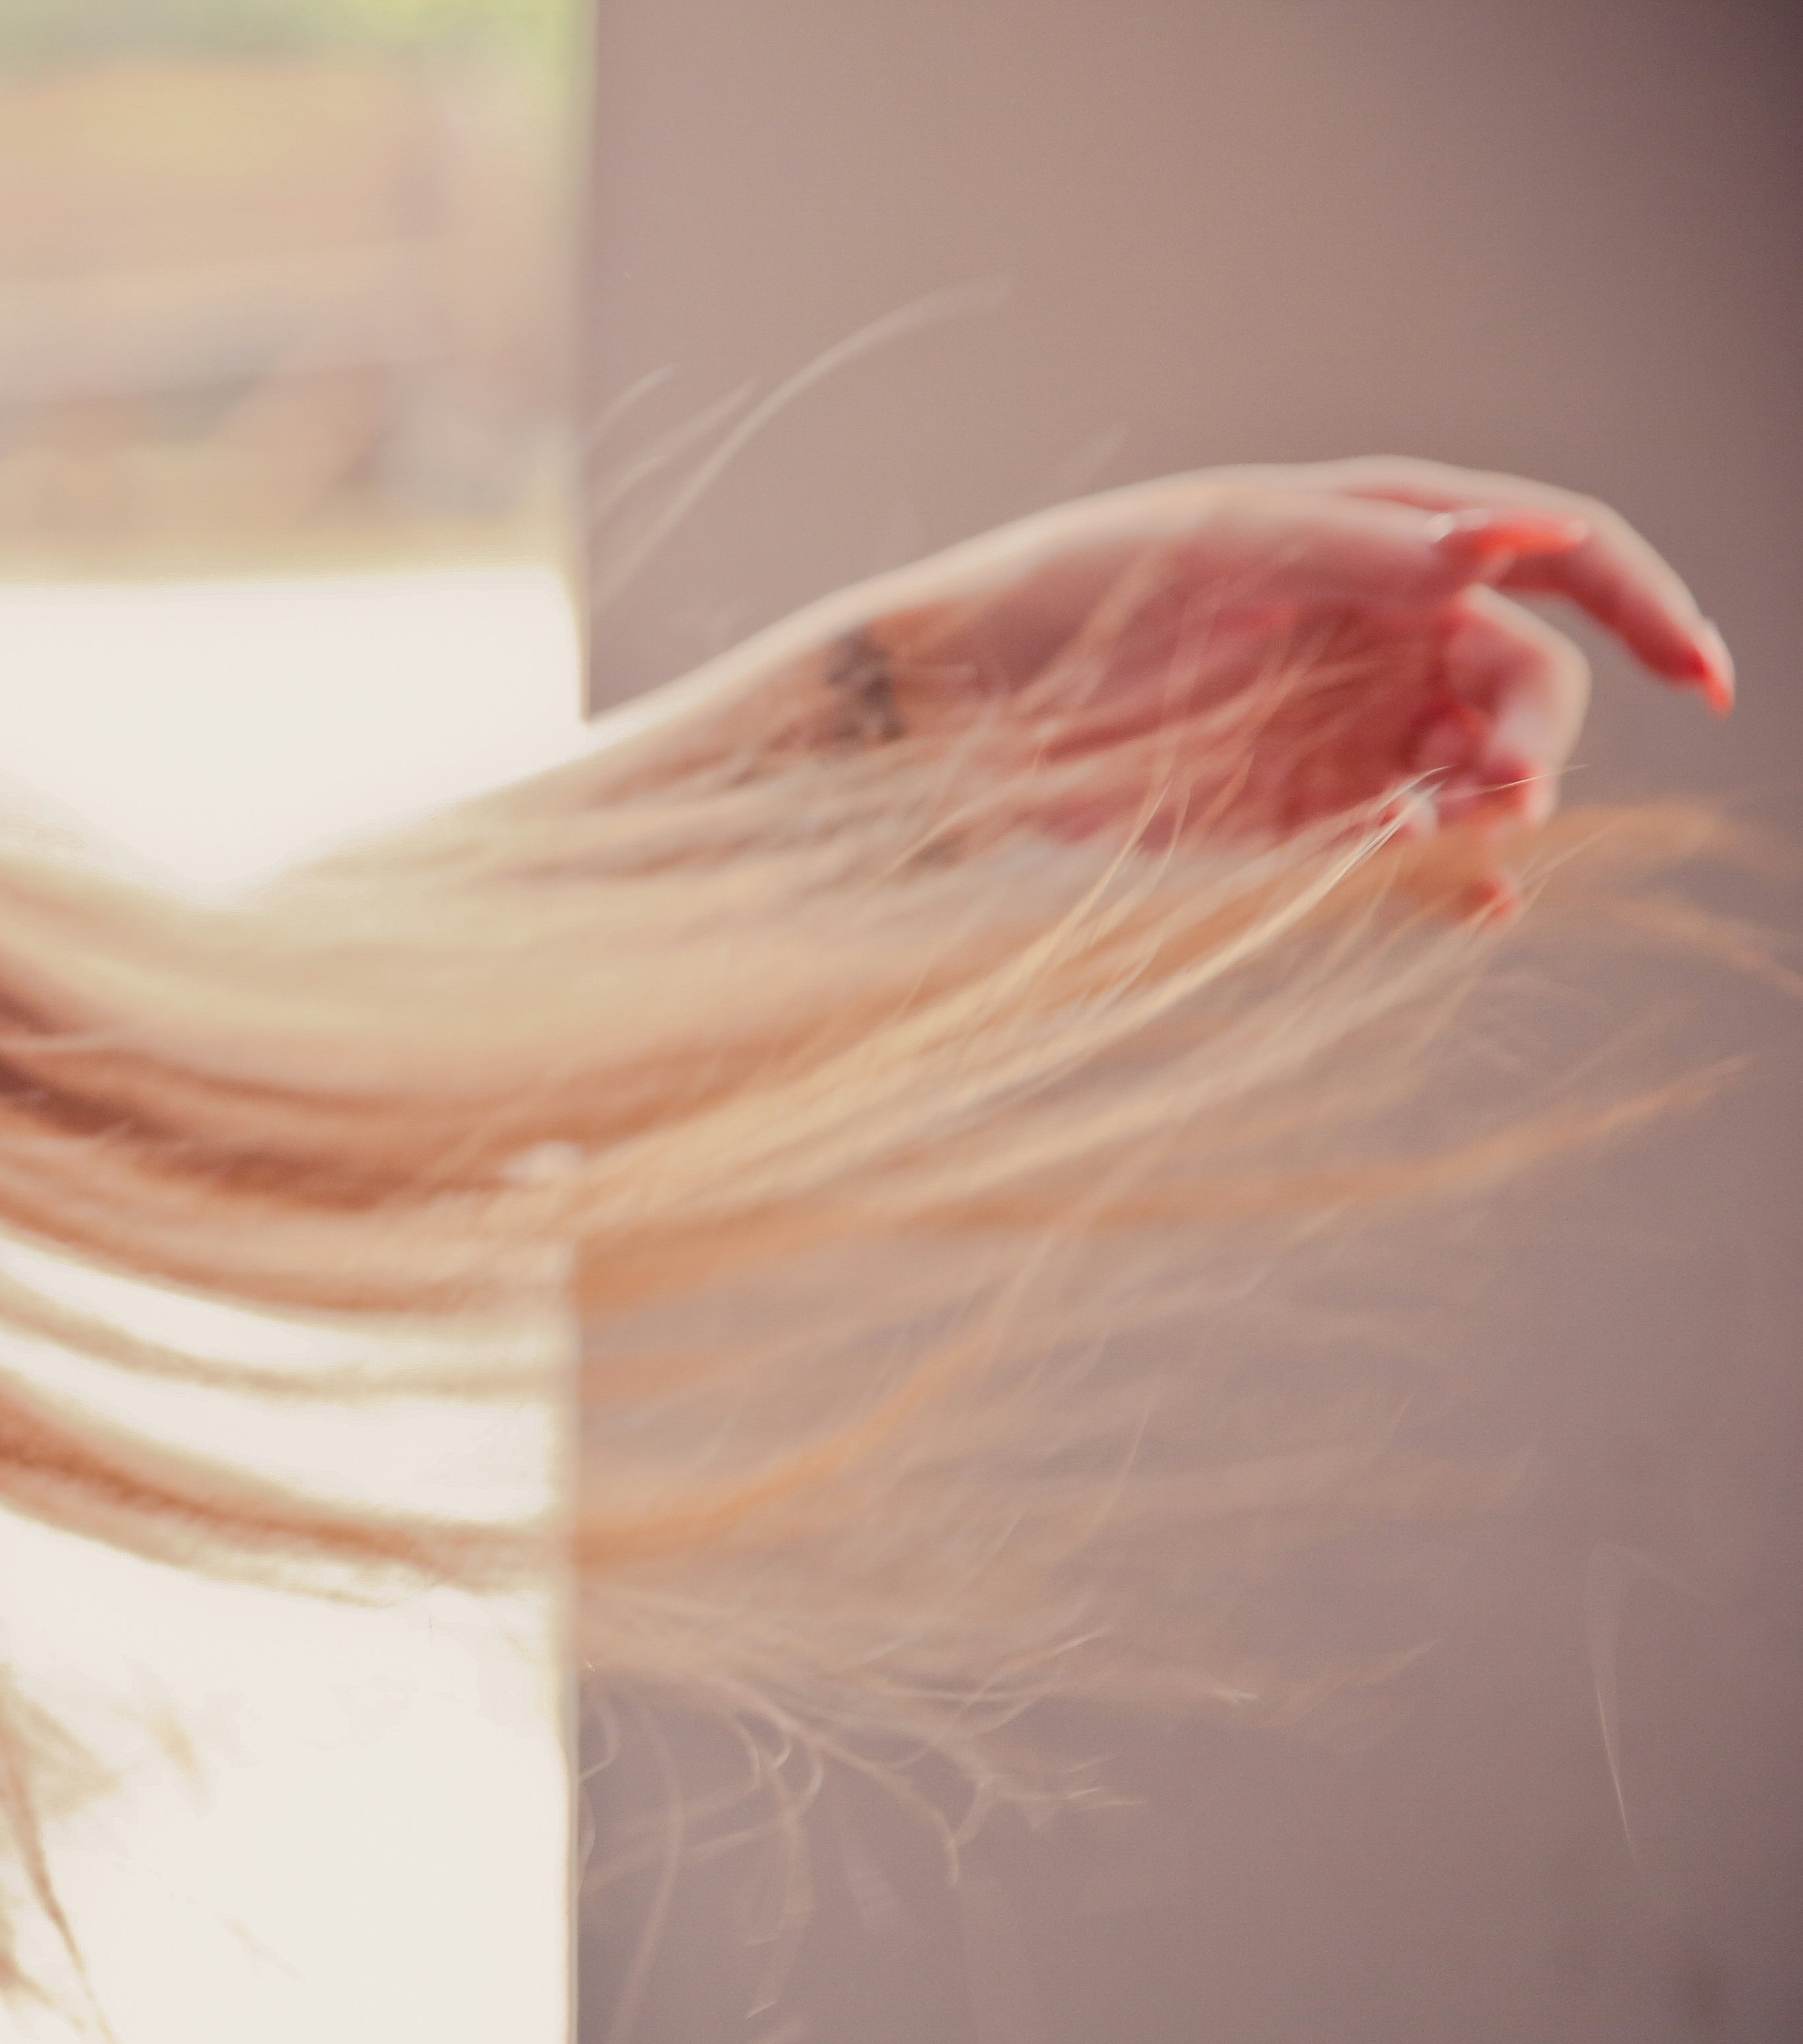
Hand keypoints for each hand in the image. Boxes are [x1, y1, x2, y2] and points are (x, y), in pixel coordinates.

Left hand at [817, 458, 1729, 838]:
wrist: (947, 711)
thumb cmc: (1064, 592)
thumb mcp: (1213, 545)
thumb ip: (1366, 547)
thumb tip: (1516, 536)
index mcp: (1380, 539)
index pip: (1558, 557)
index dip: (1645, 604)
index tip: (1701, 674)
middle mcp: (1383, 635)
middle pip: (1529, 682)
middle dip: (1537, 736)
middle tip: (1495, 792)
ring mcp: (1347, 733)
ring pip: (1481, 776)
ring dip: (1494, 811)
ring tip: (1445, 838)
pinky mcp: (1300, 824)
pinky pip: (1407, 857)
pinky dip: (1447, 882)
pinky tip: (1465, 902)